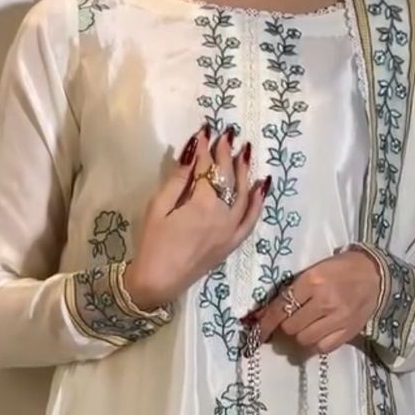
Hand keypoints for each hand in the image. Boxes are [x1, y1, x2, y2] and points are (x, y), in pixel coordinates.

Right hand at [124, 125, 268, 311]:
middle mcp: (223, 216)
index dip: (205, 149)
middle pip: (228, 178)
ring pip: (244, 195)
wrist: (158, 283)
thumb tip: (192, 152)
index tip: (205, 131)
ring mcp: (231, 231)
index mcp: (202, 205)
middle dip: (227, 155)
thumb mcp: (158, 208)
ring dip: (244, 172)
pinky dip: (258, 202)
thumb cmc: (153, 244)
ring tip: (244, 152)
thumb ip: (177, 180)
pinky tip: (261, 185)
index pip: (207, 169)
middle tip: (226, 135)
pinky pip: (251, 220)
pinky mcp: (232, 243)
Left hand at [253, 249, 382, 352]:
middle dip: (286, 326)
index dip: (266, 323)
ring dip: (300, 335)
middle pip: (290, 327)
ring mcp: (337, 319)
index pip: (281, 308)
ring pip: (303, 339)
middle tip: (292, 319)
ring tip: (308, 325)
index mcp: (312, 281)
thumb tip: (263, 314)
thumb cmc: (340, 270)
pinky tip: (319, 333)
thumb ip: (292, 291)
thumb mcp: (314, 271)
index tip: (257, 332)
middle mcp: (324, 301)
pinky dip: (315, 343)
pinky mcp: (347, 332)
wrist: (375, 276)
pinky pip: (321, 348)